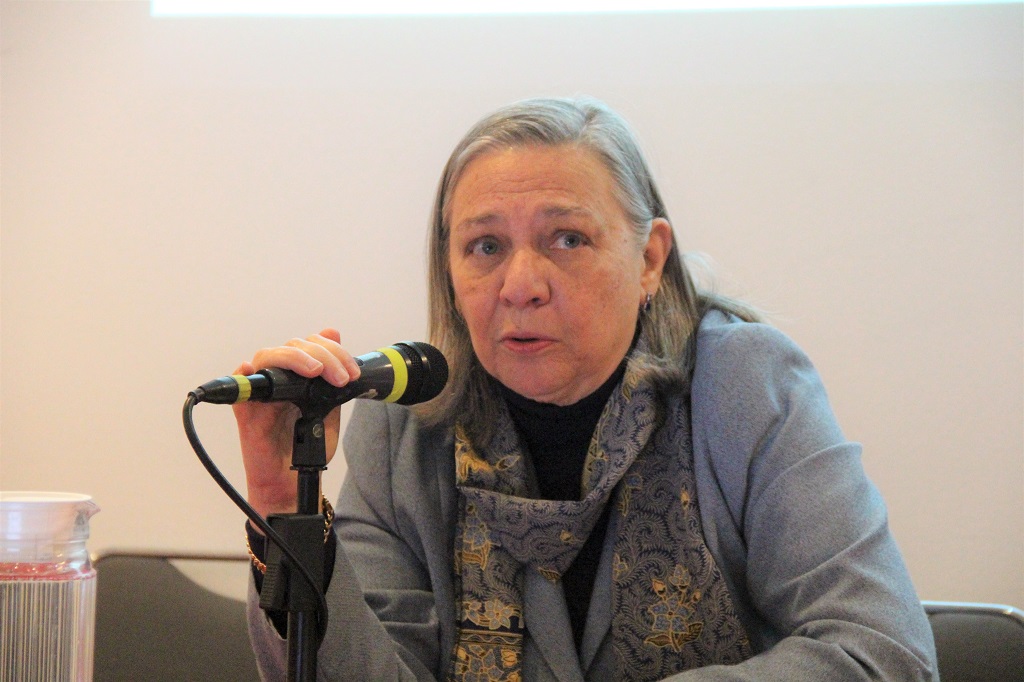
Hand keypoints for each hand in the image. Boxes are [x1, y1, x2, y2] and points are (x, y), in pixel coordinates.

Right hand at [232, 328, 361, 521]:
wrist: (292, 482)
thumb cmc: (306, 447)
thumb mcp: (328, 409)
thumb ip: (331, 380)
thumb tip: (335, 336)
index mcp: (299, 376)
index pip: (311, 346)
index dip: (333, 351)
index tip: (352, 372)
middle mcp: (279, 379)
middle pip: (293, 347)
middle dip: (323, 355)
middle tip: (342, 377)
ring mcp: (262, 394)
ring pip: (267, 357)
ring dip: (294, 358)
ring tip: (316, 371)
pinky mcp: (246, 413)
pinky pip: (239, 389)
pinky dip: (243, 375)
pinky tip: (251, 367)